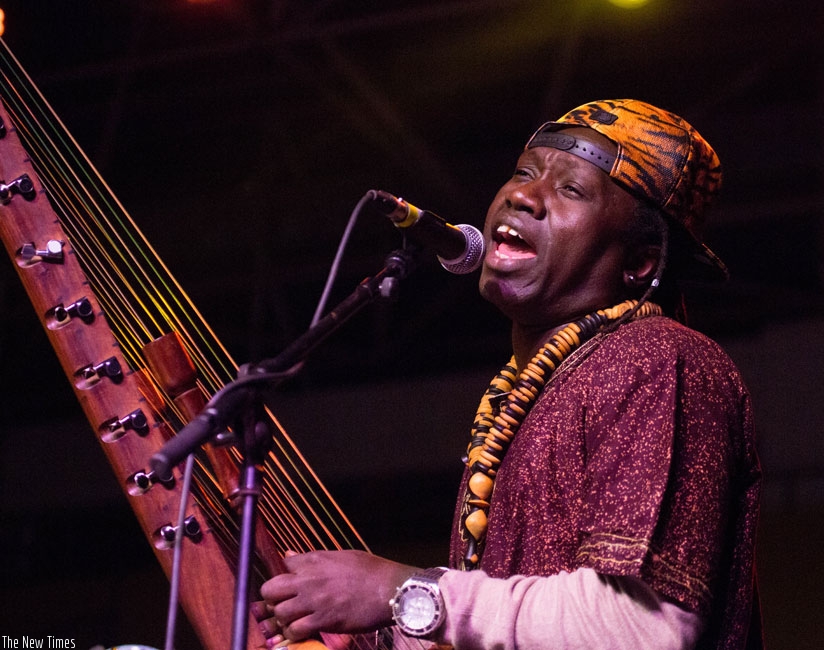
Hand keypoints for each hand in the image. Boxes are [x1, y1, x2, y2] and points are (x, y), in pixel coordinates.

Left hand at [259, 549, 417, 643]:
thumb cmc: (371, 571)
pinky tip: (304, 631)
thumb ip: (314, 558)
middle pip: (270, 589)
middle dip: (271, 598)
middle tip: (282, 604)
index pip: (281, 564)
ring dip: (284, 619)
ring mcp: (315, 601)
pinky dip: (295, 633)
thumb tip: (290, 556)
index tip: (286, 584)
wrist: (390, 589)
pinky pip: (295, 630)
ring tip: (294, 620)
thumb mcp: (342, 556)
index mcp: (314, 560)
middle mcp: (309, 579)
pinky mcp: (323, 620)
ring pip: (279, 613)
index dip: (281, 576)